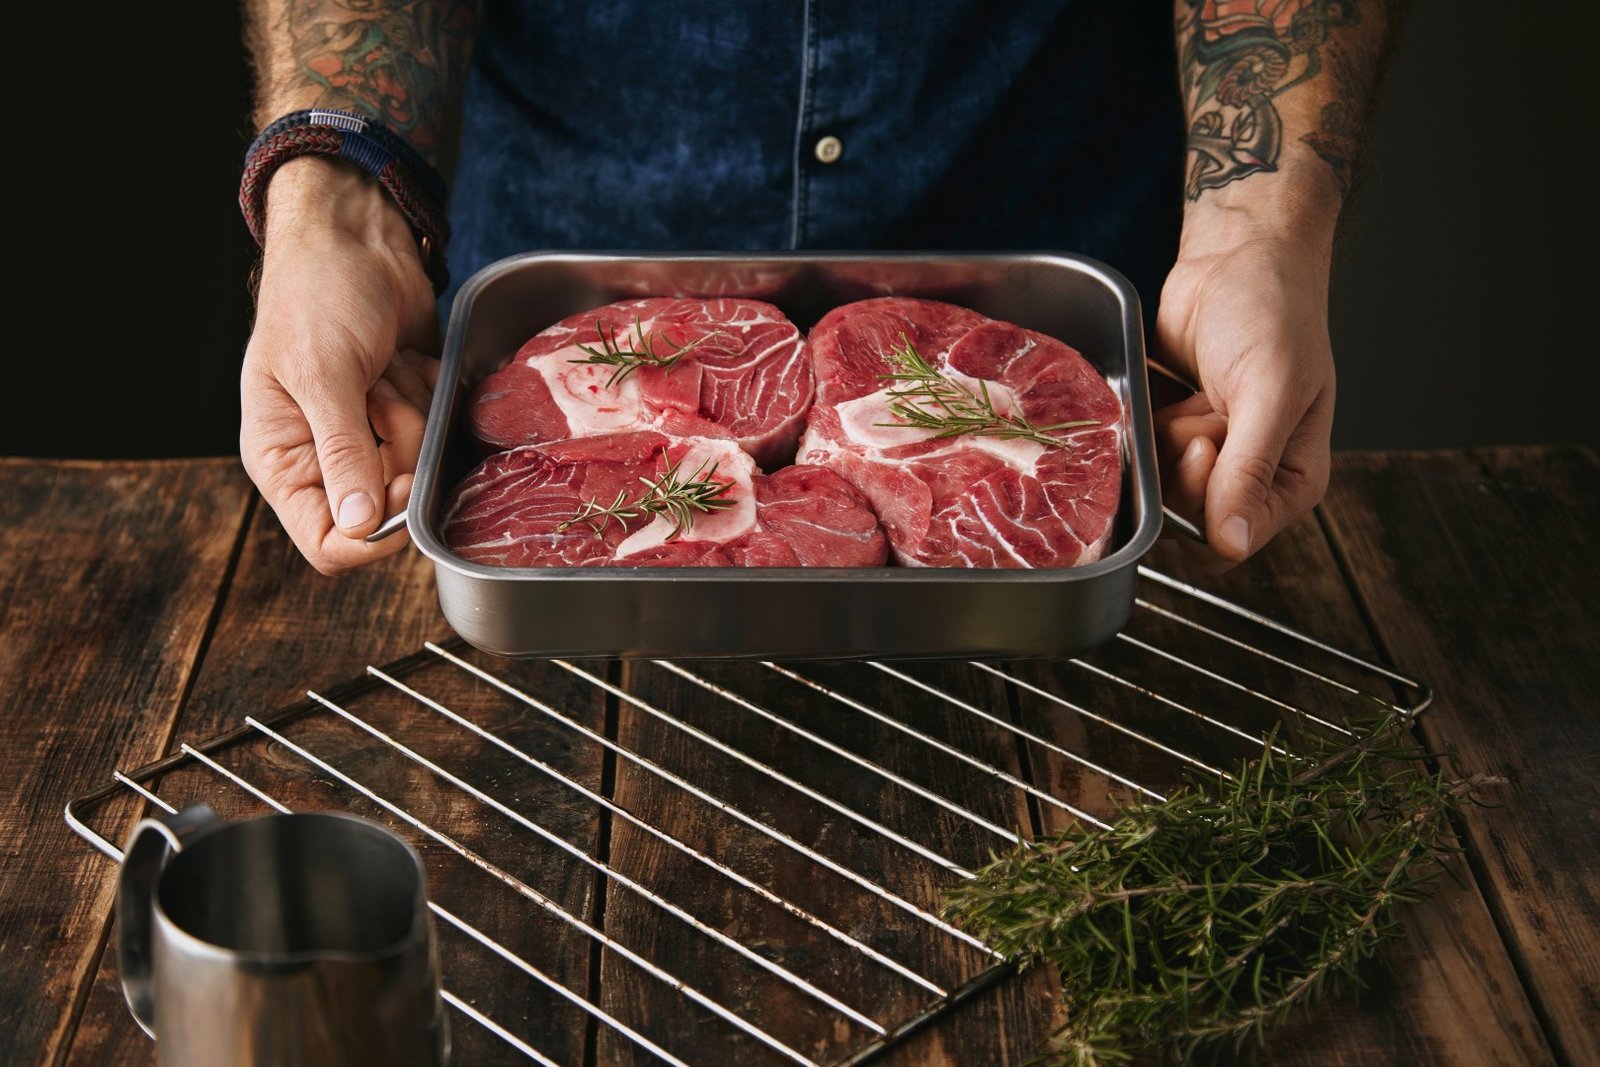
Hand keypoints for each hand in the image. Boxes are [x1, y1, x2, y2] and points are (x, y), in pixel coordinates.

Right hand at [240, 158, 439, 574]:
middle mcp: (325, 457)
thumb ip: (342, 451)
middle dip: (398, 448)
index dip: (373, 533)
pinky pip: (437, 431)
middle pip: (388, 506)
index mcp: (282, 460)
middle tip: (380, 392)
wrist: (355, 237)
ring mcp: (370, 435)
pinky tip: (406, 359)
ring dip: (412, 410)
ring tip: (384, 364)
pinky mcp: (406, 410)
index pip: (327, 542)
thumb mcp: (323, 373)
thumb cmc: (315, 294)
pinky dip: (429, 393)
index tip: (402, 486)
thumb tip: (358, 525)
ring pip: (418, 467)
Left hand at [1152, 229, 1335, 572]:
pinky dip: (1144, 424)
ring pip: (1157, 487)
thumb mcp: (1270, 391)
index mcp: (1292, 480)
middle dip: (1182, 463)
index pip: (1232, 541)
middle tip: (1202, 410)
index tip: (1207, 444)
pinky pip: (1139, 454)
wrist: (1238, 254)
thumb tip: (1232, 543)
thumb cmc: (1273, 312)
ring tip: (1192, 394)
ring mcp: (1207, 455)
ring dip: (1163, 439)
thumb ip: (1250, 470)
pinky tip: (1166, 391)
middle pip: (1186, 518)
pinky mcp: (1169, 430)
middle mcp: (1250, 476)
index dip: (1206, 503)